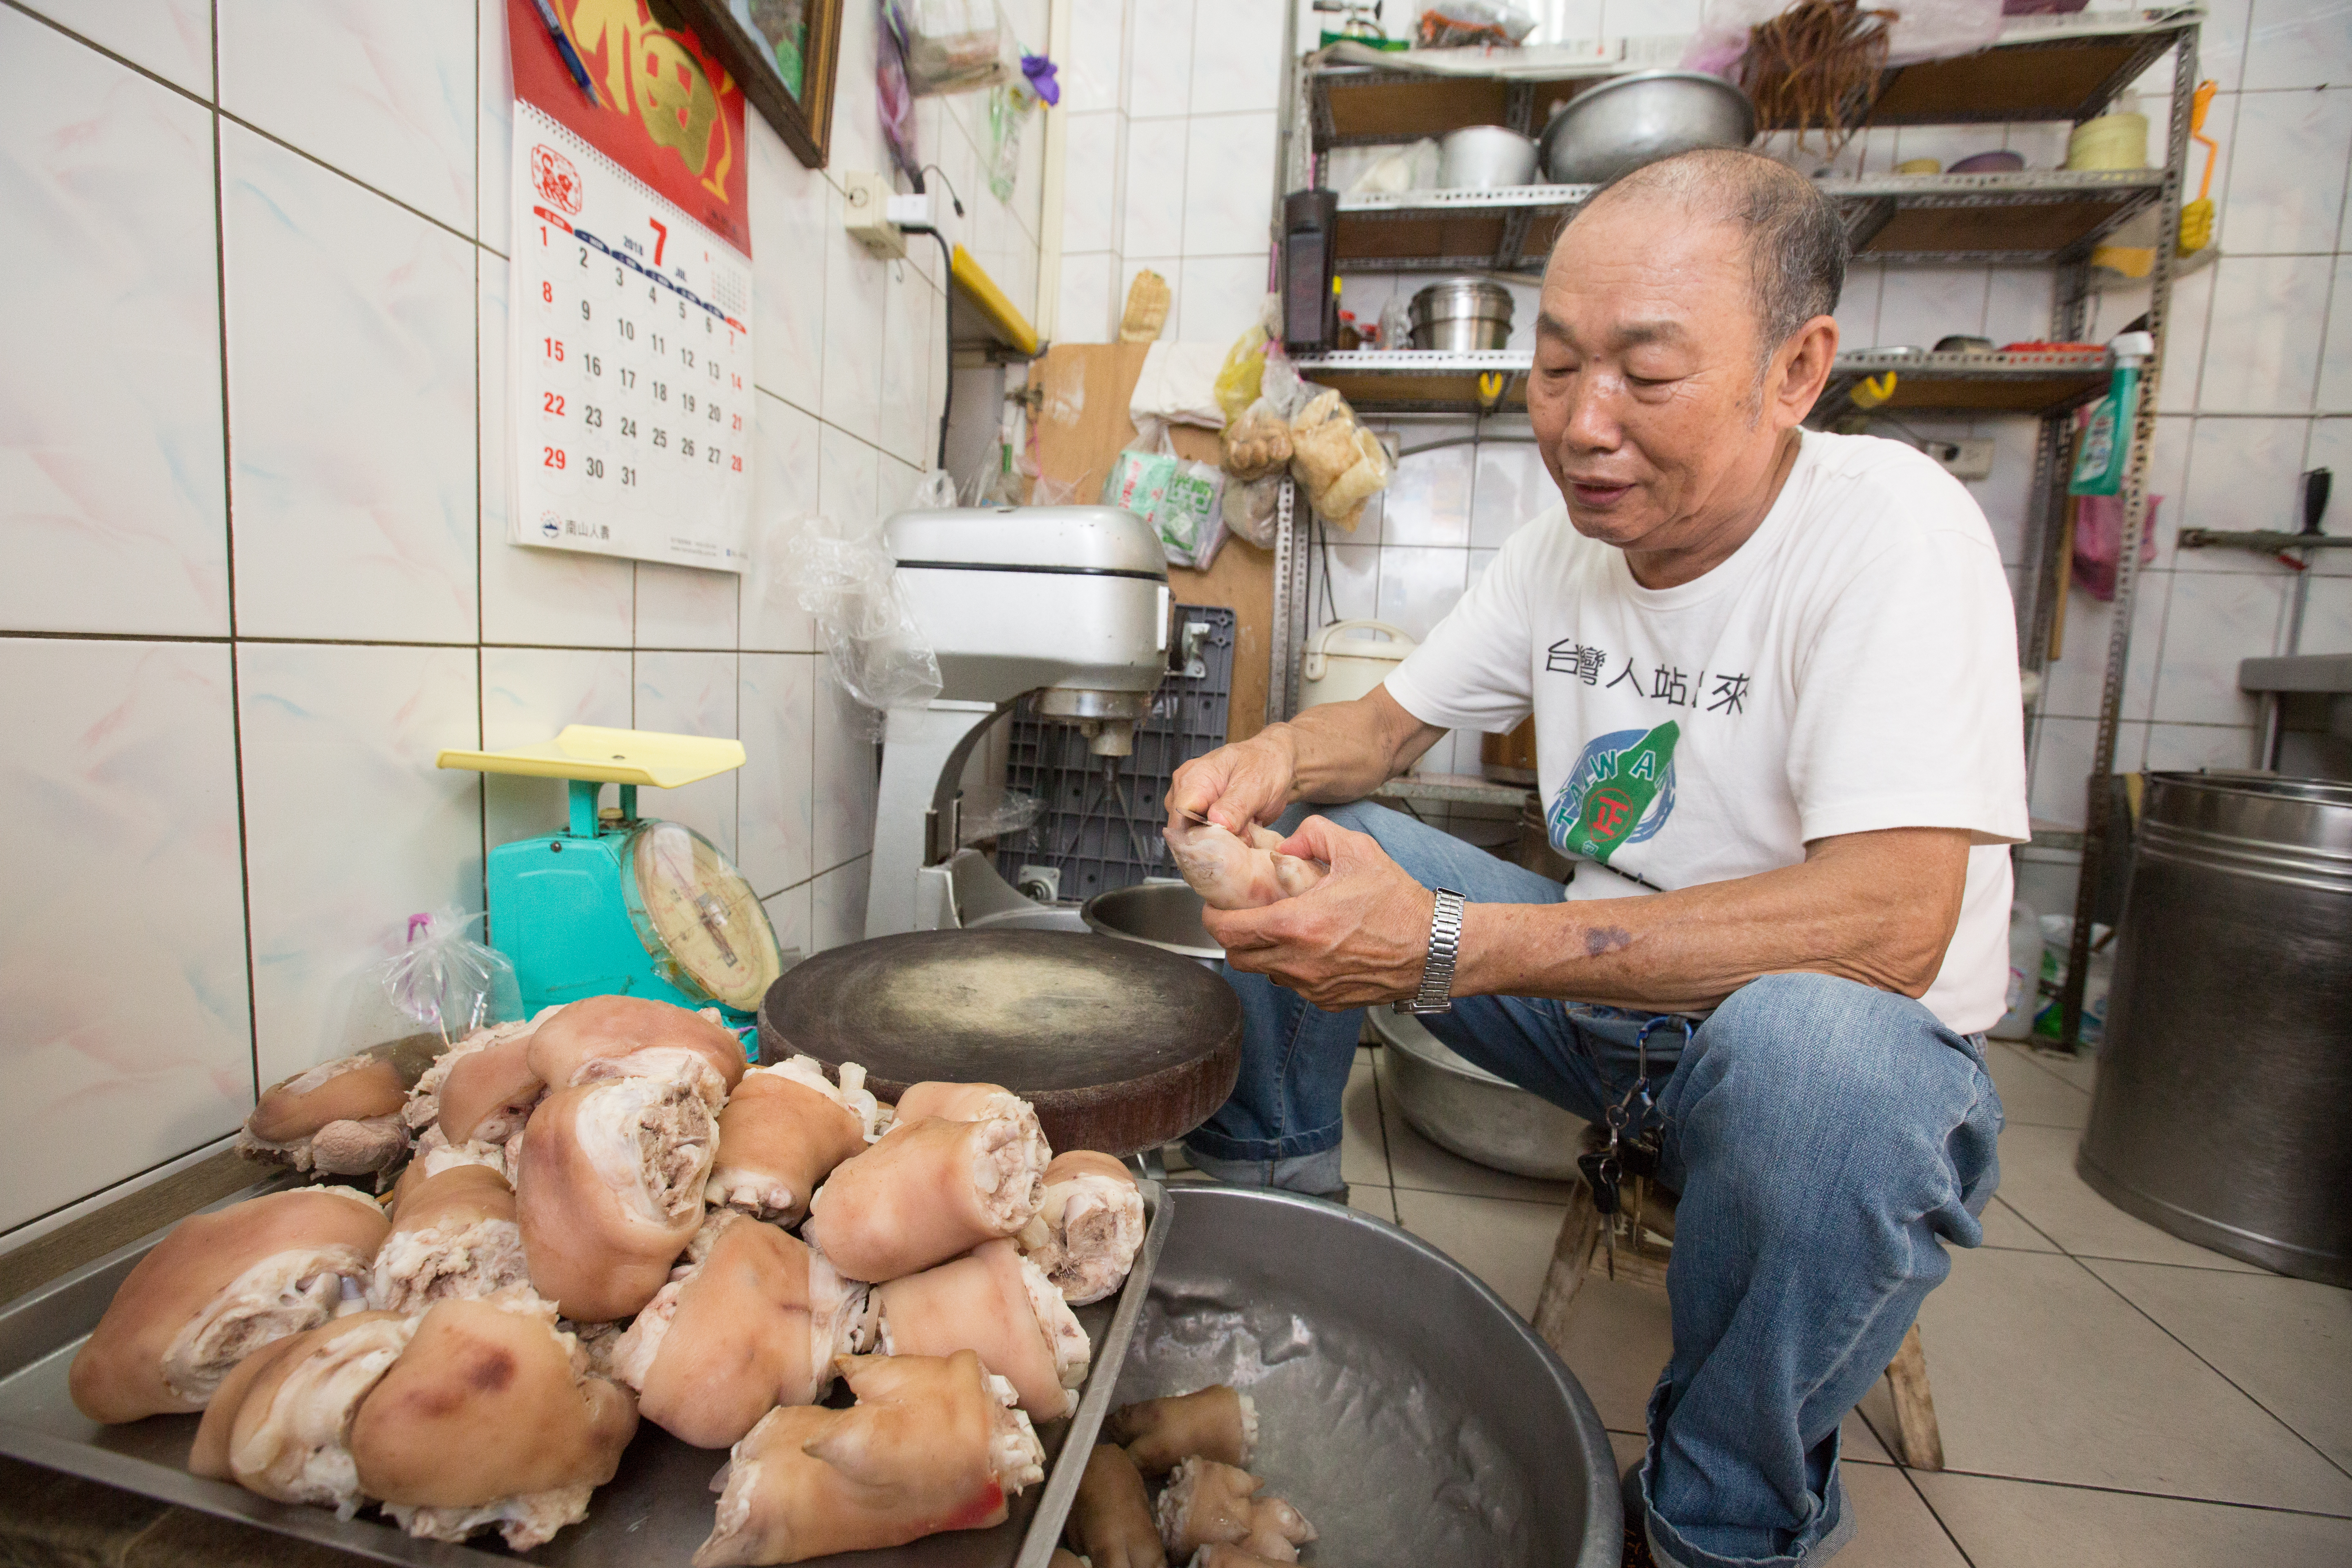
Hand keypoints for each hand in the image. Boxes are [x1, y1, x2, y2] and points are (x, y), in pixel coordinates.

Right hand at [1166, 730, 1297, 835]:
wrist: (1275, 763)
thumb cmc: (1265, 765)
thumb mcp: (1255, 784)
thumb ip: (1236, 805)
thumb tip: (1217, 824)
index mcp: (1194, 778)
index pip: (1180, 816)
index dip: (1197, 836)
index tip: (1223, 847)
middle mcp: (1186, 791)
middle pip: (1184, 830)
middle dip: (1211, 843)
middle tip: (1242, 839)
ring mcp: (1193, 804)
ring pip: (1195, 837)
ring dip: (1220, 844)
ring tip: (1245, 833)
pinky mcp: (1202, 816)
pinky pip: (1206, 838)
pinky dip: (1224, 842)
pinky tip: (1241, 833)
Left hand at [1200, 816, 1436, 1009]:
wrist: (1434, 949)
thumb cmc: (1399, 903)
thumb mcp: (1358, 851)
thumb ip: (1314, 835)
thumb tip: (1286, 844)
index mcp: (1297, 925)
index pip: (1230, 930)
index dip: (1213, 918)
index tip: (1216, 907)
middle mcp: (1298, 962)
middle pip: (1238, 957)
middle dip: (1233, 937)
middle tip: (1243, 916)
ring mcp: (1313, 987)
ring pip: (1265, 973)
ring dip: (1264, 953)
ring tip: (1282, 929)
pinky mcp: (1328, 1001)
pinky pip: (1295, 985)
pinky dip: (1293, 968)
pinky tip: (1312, 946)